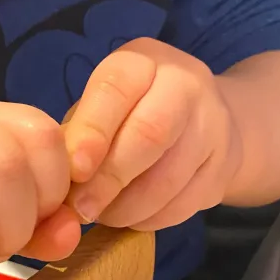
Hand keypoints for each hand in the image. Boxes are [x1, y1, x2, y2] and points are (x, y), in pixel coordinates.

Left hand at [64, 39, 242, 230]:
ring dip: (128, 207)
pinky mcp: (224, 168)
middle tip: (82, 208)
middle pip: (150, 133)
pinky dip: (150, 219)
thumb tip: (55, 182)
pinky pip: (184, 204)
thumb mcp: (100, 107)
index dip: (93, 132)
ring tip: (102, 215)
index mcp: (142, 61)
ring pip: (169, 177)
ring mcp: (213, 126)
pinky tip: (130, 217)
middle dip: (109, 178)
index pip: (116, 88)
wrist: (206, 121)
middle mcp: (186, 84)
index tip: (73, 171)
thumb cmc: (130, 114)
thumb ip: (78, 136)